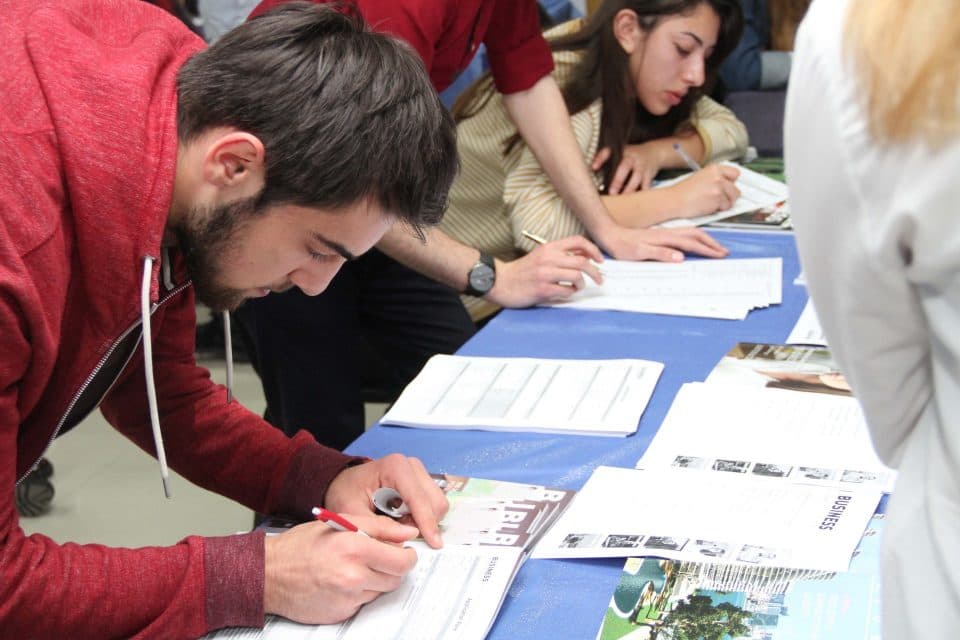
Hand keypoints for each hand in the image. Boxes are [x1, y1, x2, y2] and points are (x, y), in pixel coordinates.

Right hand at [264, 514, 419, 623]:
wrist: (270, 574)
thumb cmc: (301, 546)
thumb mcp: (340, 522)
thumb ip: (380, 527)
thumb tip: (408, 534)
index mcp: (355, 548)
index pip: (402, 561)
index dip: (407, 556)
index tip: (403, 552)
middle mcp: (353, 575)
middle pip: (396, 579)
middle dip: (392, 568)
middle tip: (377, 558)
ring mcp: (347, 597)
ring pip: (381, 591)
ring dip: (375, 580)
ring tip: (354, 567)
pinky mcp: (341, 613)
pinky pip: (363, 604)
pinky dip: (359, 593)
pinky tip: (342, 582)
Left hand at [325, 453, 448, 548]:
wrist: (344, 484)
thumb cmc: (346, 494)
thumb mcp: (352, 513)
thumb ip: (376, 528)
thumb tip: (402, 545)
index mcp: (396, 467)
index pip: (419, 499)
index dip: (427, 523)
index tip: (434, 545)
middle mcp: (412, 466)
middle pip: (435, 501)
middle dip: (425, 524)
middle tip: (402, 535)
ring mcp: (419, 472)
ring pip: (438, 504)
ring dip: (425, 521)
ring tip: (400, 526)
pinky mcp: (422, 482)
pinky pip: (433, 505)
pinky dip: (423, 518)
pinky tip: (404, 520)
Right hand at [486, 236, 604, 308]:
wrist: (500, 281)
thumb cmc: (522, 270)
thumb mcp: (541, 256)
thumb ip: (560, 254)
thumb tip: (585, 256)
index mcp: (549, 247)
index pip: (578, 242)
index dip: (594, 250)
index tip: (600, 260)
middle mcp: (548, 258)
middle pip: (582, 262)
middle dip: (595, 272)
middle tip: (599, 279)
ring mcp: (545, 274)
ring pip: (577, 276)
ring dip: (581, 284)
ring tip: (577, 287)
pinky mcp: (542, 289)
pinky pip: (566, 291)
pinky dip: (570, 293)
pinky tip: (566, 292)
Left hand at [592, 143, 663, 193]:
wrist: (654, 153)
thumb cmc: (630, 157)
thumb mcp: (620, 154)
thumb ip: (606, 162)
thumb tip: (589, 177)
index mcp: (621, 152)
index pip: (608, 152)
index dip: (600, 158)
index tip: (593, 168)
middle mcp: (631, 158)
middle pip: (624, 167)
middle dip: (618, 180)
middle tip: (611, 192)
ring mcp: (641, 166)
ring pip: (636, 178)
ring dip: (628, 190)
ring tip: (622, 200)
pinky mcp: (649, 176)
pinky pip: (646, 186)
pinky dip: (641, 194)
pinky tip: (634, 203)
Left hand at [596, 225, 728, 261]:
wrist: (609, 234)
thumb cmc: (622, 245)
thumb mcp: (640, 252)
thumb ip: (661, 254)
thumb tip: (680, 257)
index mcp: (665, 238)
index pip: (691, 242)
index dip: (707, 249)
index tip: (719, 255)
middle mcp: (667, 233)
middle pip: (695, 235)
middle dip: (711, 243)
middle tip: (723, 252)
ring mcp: (664, 234)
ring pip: (690, 234)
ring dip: (704, 240)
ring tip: (714, 247)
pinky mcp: (659, 236)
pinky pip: (682, 236)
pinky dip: (694, 239)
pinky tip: (693, 244)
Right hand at [668, 164, 740, 216]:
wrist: (674, 200)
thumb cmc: (683, 191)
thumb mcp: (700, 177)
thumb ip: (715, 179)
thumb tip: (727, 185)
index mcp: (714, 168)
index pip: (735, 173)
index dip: (732, 182)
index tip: (729, 186)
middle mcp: (718, 177)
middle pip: (736, 189)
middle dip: (729, 196)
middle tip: (718, 198)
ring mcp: (718, 188)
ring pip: (731, 200)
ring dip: (723, 204)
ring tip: (710, 202)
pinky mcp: (717, 200)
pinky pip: (724, 208)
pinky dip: (717, 210)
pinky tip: (707, 206)